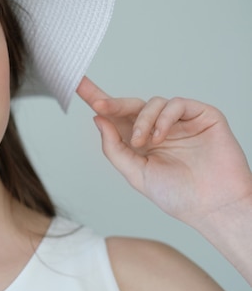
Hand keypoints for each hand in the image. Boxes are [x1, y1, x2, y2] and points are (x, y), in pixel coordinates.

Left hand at [76, 76, 251, 226]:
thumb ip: (114, 147)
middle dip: (111, 103)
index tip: (76, 84)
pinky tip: (161, 136)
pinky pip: (176, 104)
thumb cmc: (177, 195)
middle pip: (129, 105)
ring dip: (142, 120)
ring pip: (152, 103)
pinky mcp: (201, 115)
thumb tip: (98, 119)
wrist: (213, 206)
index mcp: (139, 142)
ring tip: (143, 142)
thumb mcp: (135, 173)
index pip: (115, 117)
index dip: (97, 99)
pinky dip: (164, 118)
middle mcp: (157, 128)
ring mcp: (180, 122)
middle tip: (98, 104)